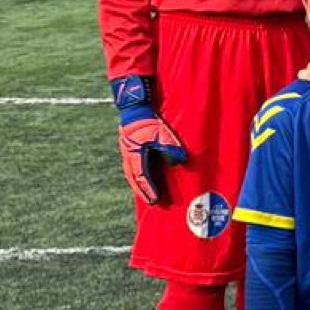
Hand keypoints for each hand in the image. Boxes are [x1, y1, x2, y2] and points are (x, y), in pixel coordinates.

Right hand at [111, 75, 185, 204]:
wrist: (135, 107)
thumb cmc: (148, 119)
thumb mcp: (161, 132)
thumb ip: (170, 146)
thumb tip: (180, 161)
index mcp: (134, 153)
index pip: (142, 176)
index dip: (149, 189)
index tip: (156, 200)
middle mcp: (129, 155)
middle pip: (135, 178)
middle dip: (144, 191)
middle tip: (153, 202)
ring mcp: (128, 152)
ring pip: (133, 173)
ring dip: (141, 185)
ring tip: (150, 195)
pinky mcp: (131, 148)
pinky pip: (135, 166)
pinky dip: (140, 176)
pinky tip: (148, 179)